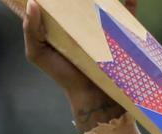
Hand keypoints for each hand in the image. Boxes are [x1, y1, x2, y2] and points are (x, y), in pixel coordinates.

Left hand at [22, 0, 136, 131]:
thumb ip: (31, 31)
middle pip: (83, 0)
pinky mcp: (120, 32)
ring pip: (105, 3)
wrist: (92, 95)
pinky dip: (130, 3)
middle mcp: (82, 21)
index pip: (59, 3)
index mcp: (63, 24)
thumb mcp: (39, 54)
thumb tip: (32, 3)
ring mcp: (102, 26)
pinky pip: (128, 13)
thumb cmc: (62, 74)